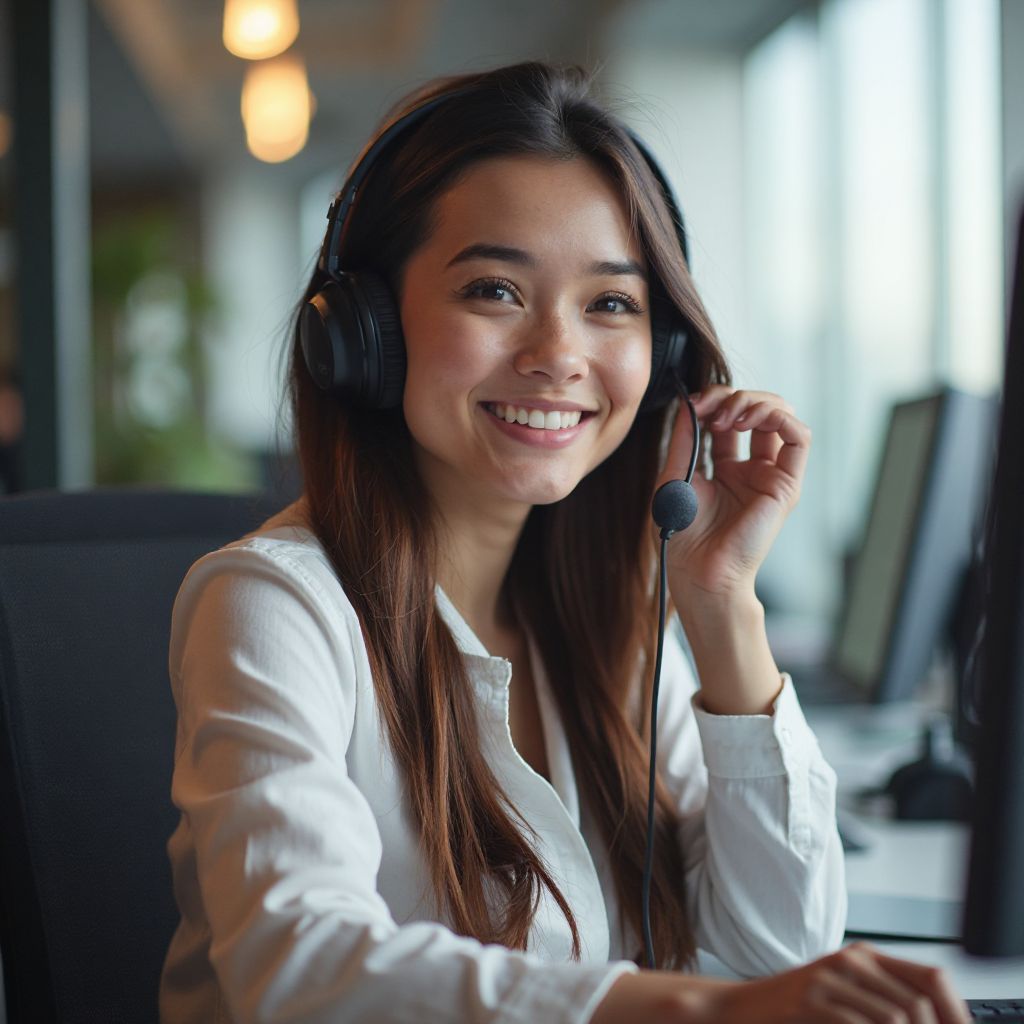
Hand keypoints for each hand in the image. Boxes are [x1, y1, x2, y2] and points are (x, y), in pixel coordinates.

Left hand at [656, 386, 810, 606]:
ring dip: (755, 402)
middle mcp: (751, 469)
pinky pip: (799, 439)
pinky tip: (752, 420)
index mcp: (725, 468)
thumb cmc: (684, 535)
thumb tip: (688, 403)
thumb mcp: (675, 475)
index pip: (729, 417)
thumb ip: (685, 439)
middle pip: (757, 410)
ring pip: (781, 416)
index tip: (692, 403)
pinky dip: (780, 417)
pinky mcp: (786, 485)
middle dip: (733, 396)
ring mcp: (770, 476)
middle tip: (710, 407)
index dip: (713, 402)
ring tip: (729, 415)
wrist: (698, 570)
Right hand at [704, 943, 970, 1023]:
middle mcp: (852, 960)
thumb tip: (930, 1020)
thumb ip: (884, 1002)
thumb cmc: (796, 1009)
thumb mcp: (845, 997)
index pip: (932, 978)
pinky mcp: (811, 999)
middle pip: (919, 1003)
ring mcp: (830, 978)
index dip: (955, 1013)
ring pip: (895, 1016)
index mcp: (866, 957)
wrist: (743, 1008)